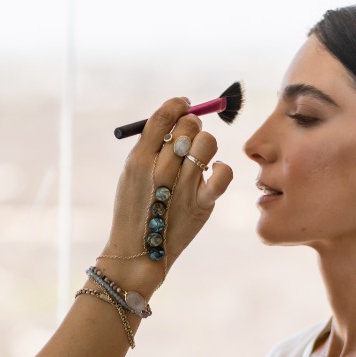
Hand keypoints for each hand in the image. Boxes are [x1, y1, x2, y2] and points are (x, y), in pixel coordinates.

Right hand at [102, 98, 233, 284]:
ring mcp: (183, 187)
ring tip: (198, 156)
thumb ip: (151, 147)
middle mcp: (161, 170)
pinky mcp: (202, 203)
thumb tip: (180, 117)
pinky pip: (223, 172)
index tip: (183, 104)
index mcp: (138, 159)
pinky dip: (221, 167)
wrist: (138, 251)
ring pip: (208, 143)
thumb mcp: (132, 174)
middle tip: (190, 136)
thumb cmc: (135, 208)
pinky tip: (212, 170)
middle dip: (192, 125)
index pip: (163, 117)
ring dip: (206, 144)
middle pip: (188, 126)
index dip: (177, 104)